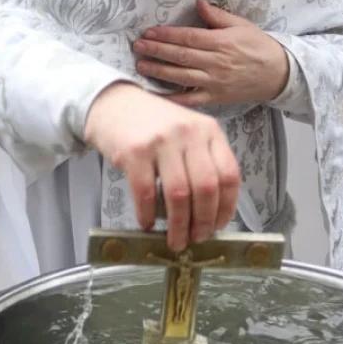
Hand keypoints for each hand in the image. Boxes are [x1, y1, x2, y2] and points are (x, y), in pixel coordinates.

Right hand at [83, 82, 239, 250]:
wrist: (113, 103)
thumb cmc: (153, 124)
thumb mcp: (187, 134)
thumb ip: (202, 162)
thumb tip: (210, 212)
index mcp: (209, 131)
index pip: (229, 175)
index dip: (226, 207)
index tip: (219, 225)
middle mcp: (189, 133)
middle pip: (206, 188)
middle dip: (203, 222)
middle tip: (196, 239)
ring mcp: (161, 141)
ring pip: (179, 195)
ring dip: (178, 225)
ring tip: (175, 240)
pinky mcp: (134, 151)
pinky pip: (145, 193)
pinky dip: (148, 215)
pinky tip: (147, 223)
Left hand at [132, 0, 289, 108]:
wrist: (278, 74)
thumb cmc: (258, 47)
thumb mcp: (240, 25)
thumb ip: (217, 16)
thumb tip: (198, 3)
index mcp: (221, 42)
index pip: (188, 38)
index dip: (167, 35)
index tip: (149, 32)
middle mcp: (216, 63)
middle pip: (181, 56)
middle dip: (157, 50)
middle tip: (137, 46)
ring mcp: (214, 82)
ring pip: (182, 77)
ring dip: (159, 71)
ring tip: (141, 66)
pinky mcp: (215, 98)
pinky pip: (190, 100)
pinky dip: (173, 99)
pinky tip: (156, 95)